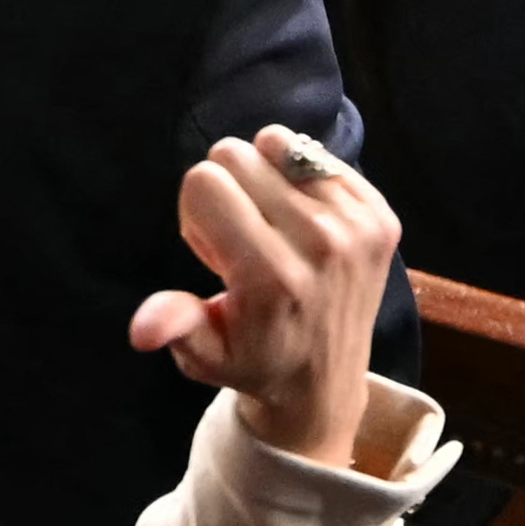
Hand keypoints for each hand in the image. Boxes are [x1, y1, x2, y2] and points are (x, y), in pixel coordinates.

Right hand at [128, 128, 399, 465]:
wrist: (326, 379)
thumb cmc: (253, 361)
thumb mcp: (204, 353)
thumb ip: (177, 327)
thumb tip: (142, 331)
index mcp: (271, 275)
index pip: (204, 180)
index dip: (196, 210)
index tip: (214, 250)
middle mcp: (320, 244)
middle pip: (238, 156)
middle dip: (226, 189)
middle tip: (243, 239)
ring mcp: (358, 227)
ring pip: (278, 146)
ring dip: (265, 179)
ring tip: (273, 228)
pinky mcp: (382, 217)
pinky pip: (320, 156)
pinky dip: (303, 179)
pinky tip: (304, 222)